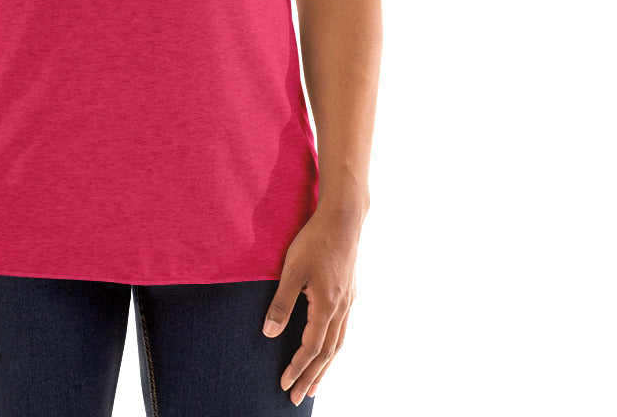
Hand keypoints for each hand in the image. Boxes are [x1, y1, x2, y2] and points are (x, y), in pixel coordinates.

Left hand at [261, 205, 363, 404]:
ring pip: (338, 343)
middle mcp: (342, 308)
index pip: (311, 348)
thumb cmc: (314, 241)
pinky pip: (342, 329)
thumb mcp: (292, 271)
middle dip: (311, 376)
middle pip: (328, 353)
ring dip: (325, 366)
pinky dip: (333, 346)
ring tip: (314, 383)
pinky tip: (327, 348)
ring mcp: (348, 301)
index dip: (297, 367)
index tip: (283, 384)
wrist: (343, 218)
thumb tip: (268, 334)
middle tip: (298, 398)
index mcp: (327, 306)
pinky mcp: (349, 292)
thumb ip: (281, 304)